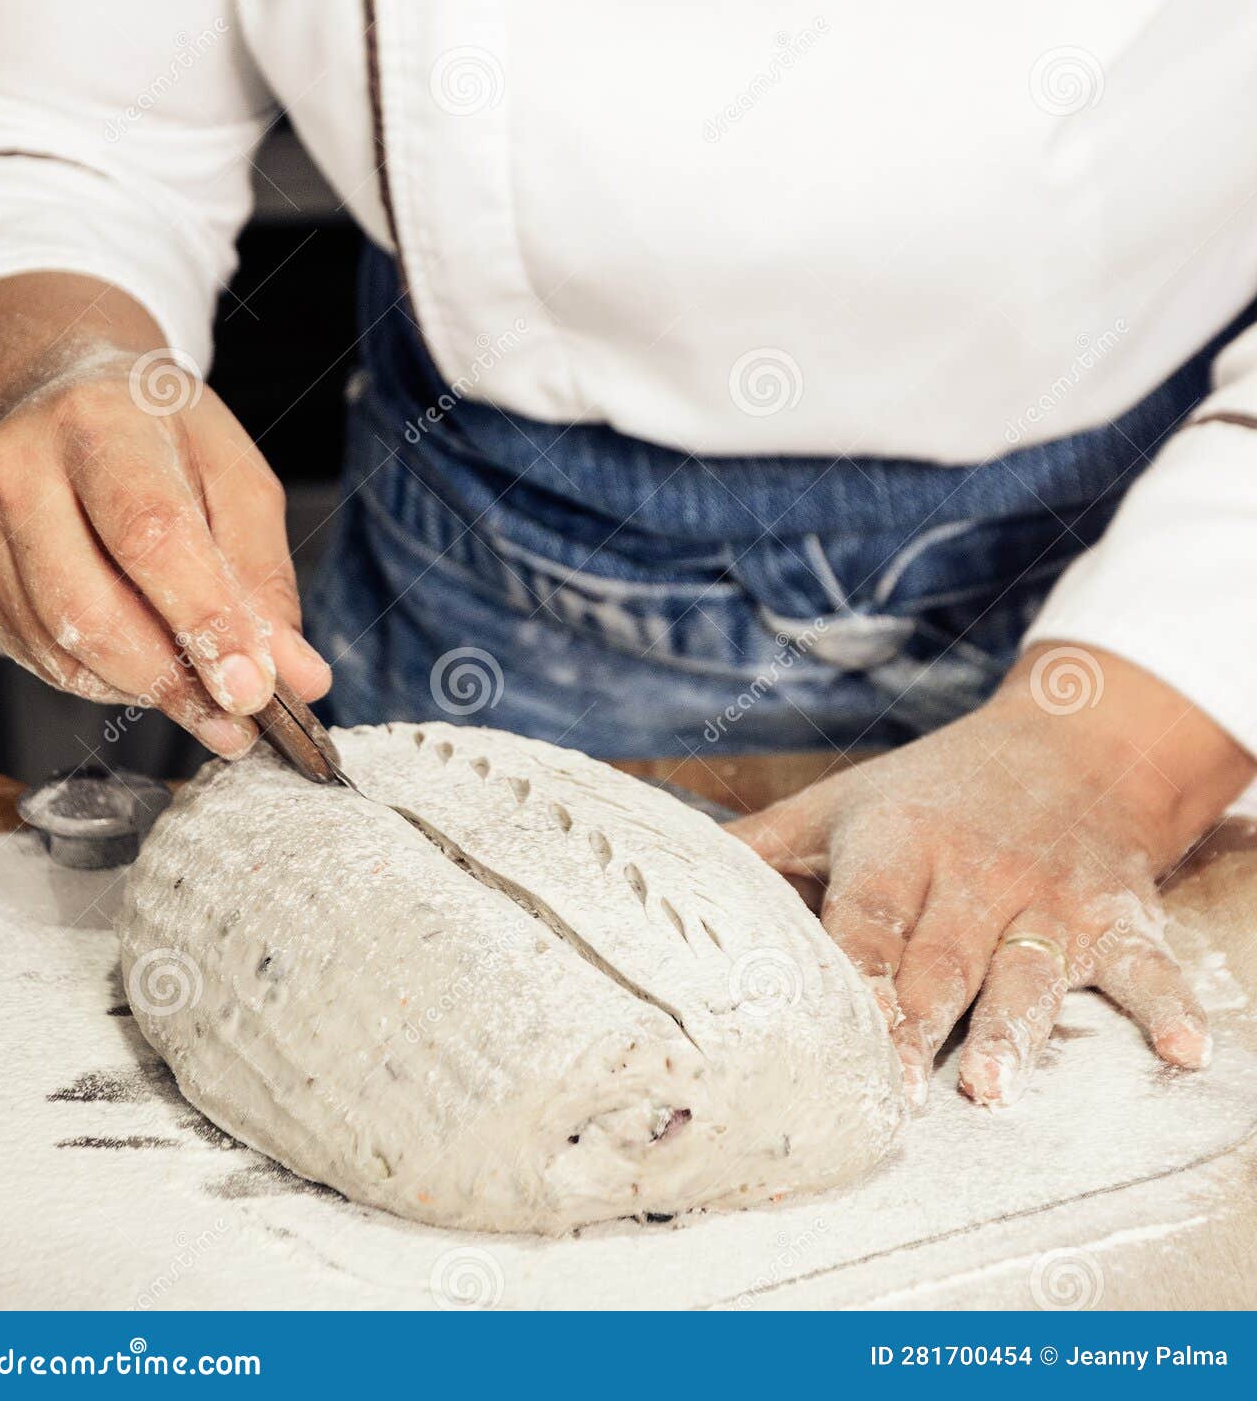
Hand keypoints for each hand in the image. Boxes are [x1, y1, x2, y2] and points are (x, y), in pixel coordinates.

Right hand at [0, 273, 329, 754]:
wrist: (64, 394)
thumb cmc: (159, 433)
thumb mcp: (235, 477)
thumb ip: (265, 577)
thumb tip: (298, 675)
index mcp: (102, 424)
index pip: (151, 537)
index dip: (204, 622)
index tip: (255, 689)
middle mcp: (22, 470)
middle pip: (91, 608)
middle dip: (175, 681)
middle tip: (238, 721)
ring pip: (62, 646)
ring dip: (145, 691)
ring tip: (208, 703)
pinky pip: (41, 656)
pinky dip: (107, 682)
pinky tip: (150, 673)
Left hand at [729, 645, 1252, 1107]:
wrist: (1070, 740)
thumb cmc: (934, 787)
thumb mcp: (841, 802)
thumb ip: (759, 852)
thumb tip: (655, 883)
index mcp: (897, 845)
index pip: (863, 920)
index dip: (844, 978)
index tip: (822, 1037)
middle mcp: (973, 873)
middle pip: (938, 959)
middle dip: (913, 1024)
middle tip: (889, 1096)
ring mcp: (1048, 898)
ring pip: (1028, 970)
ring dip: (1015, 1028)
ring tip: (993, 1086)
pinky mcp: (1114, 916)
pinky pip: (1145, 964)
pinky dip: (1168, 1006)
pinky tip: (1180, 1052)